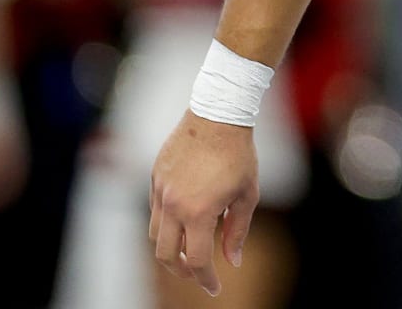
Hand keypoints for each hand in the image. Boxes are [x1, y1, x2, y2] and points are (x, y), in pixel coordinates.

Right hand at [150, 111, 260, 296]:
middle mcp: (173, 205)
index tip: (214, 288)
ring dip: (170, 250)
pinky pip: (154, 211)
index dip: (206, 279)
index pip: (197, 260)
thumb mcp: (247, 194)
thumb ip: (237, 230)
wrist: (218, 114)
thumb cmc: (238, 154)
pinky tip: (184, 222)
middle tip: (199, 273)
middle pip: (166, 256)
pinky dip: (166, 225)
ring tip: (189, 251)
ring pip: (155, 236)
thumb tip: (233, 261)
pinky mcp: (154, 179)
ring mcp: (159, 192)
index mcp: (199, 212)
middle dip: (183, 271)